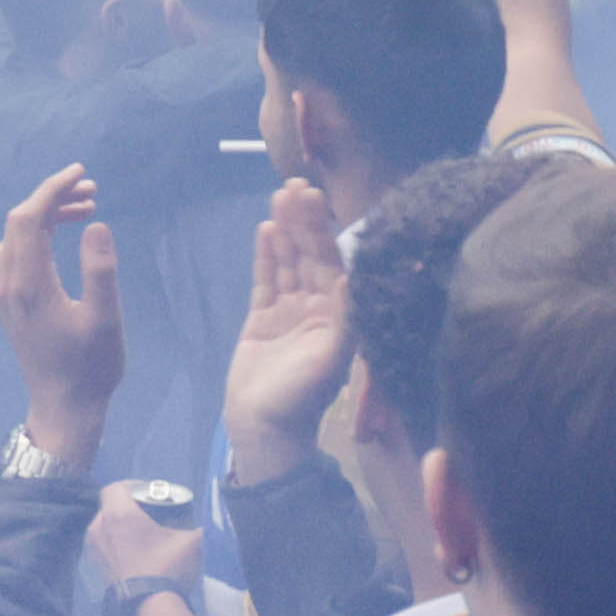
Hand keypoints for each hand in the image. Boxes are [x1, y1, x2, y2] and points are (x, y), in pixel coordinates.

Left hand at [0, 168, 123, 461]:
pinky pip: (15, 254)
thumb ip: (100, 270)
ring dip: (46, 217)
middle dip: (53, 198)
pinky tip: (62, 238)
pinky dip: (38, 236)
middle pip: (20, 223)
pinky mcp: (11, 304)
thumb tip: (95, 224)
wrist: (63, 409)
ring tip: (86, 209)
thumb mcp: (105, 319)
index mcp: (30, 284)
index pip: (30, 219)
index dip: (52, 189)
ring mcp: (6, 295)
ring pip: (16, 238)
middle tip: (93, 191)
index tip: (81, 173)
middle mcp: (9, 285)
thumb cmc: (90, 368)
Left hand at [86, 482, 207, 591]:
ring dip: (120, 526)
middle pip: (110, 506)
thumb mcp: (191, 543)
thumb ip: (201, 528)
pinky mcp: (95, 567)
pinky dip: (116, 543)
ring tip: (142, 534)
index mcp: (118, 514)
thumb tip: (214, 523)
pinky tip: (135, 554)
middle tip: (149, 513)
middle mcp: (100, 527)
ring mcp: (94, 548)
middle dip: (128, 506)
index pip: (116, 487)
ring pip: (105, 526)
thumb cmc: (166, 568)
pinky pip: (104, 545)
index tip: (149, 493)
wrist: (147, 608)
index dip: (132, 485)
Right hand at [222, 178, 355, 481]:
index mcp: (337, 315)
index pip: (331, 263)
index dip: (324, 231)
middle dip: (304, 221)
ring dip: (286, 230)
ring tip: (281, 196)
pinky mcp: (262, 319)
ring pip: (288, 262)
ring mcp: (288, 311)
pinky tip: (266, 230)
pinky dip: (267, 256)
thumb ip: (343, 316)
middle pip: (310, 255)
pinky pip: (266, 280)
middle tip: (297, 185)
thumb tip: (352, 274)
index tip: (318, 199)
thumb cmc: (300, 400)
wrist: (265, 430)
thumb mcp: (330, 359)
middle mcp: (316, 308)